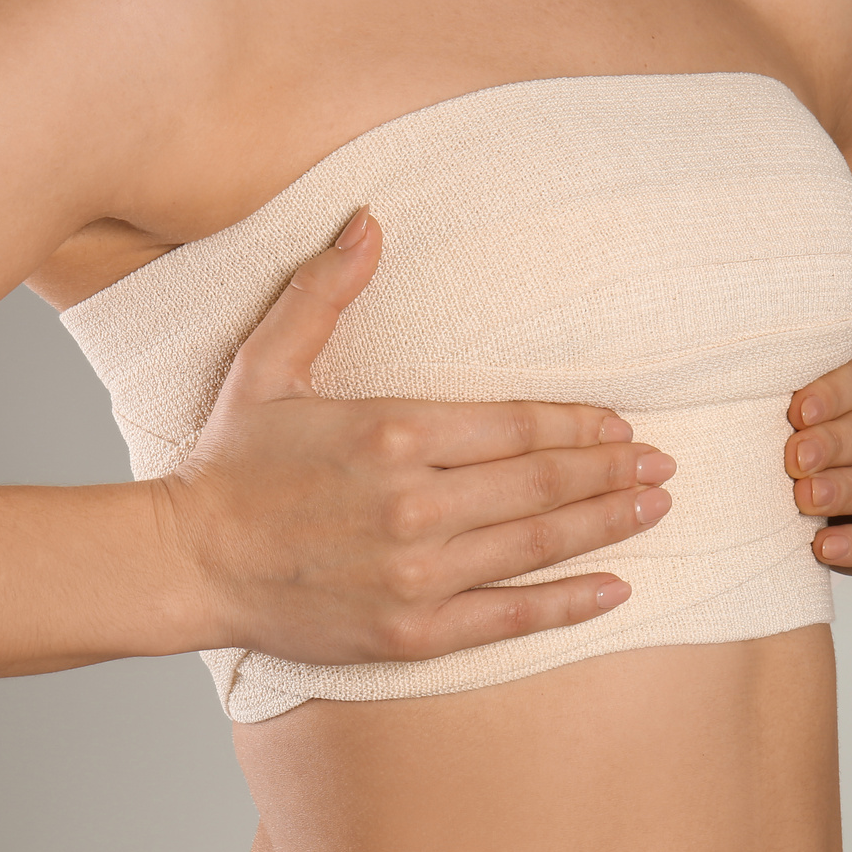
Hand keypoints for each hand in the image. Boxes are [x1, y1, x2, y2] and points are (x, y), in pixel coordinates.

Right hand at [157, 208, 674, 664]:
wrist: (187, 561)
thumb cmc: (230, 463)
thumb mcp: (267, 364)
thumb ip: (324, 292)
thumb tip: (368, 220)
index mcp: (389, 432)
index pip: (514, 425)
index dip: (577, 422)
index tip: (622, 421)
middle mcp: (413, 504)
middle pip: (540, 482)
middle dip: (610, 470)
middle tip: (664, 462)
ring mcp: (415, 574)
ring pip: (536, 544)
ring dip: (606, 523)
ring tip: (656, 506)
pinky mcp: (410, 632)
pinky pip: (508, 615)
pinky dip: (568, 603)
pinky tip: (616, 586)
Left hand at [787, 341, 851, 575]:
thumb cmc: (826, 425)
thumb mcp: (816, 396)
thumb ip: (798, 391)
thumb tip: (750, 388)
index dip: (836, 393)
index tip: (798, 410)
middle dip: (835, 445)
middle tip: (795, 458)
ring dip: (847, 491)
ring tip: (806, 499)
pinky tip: (826, 546)